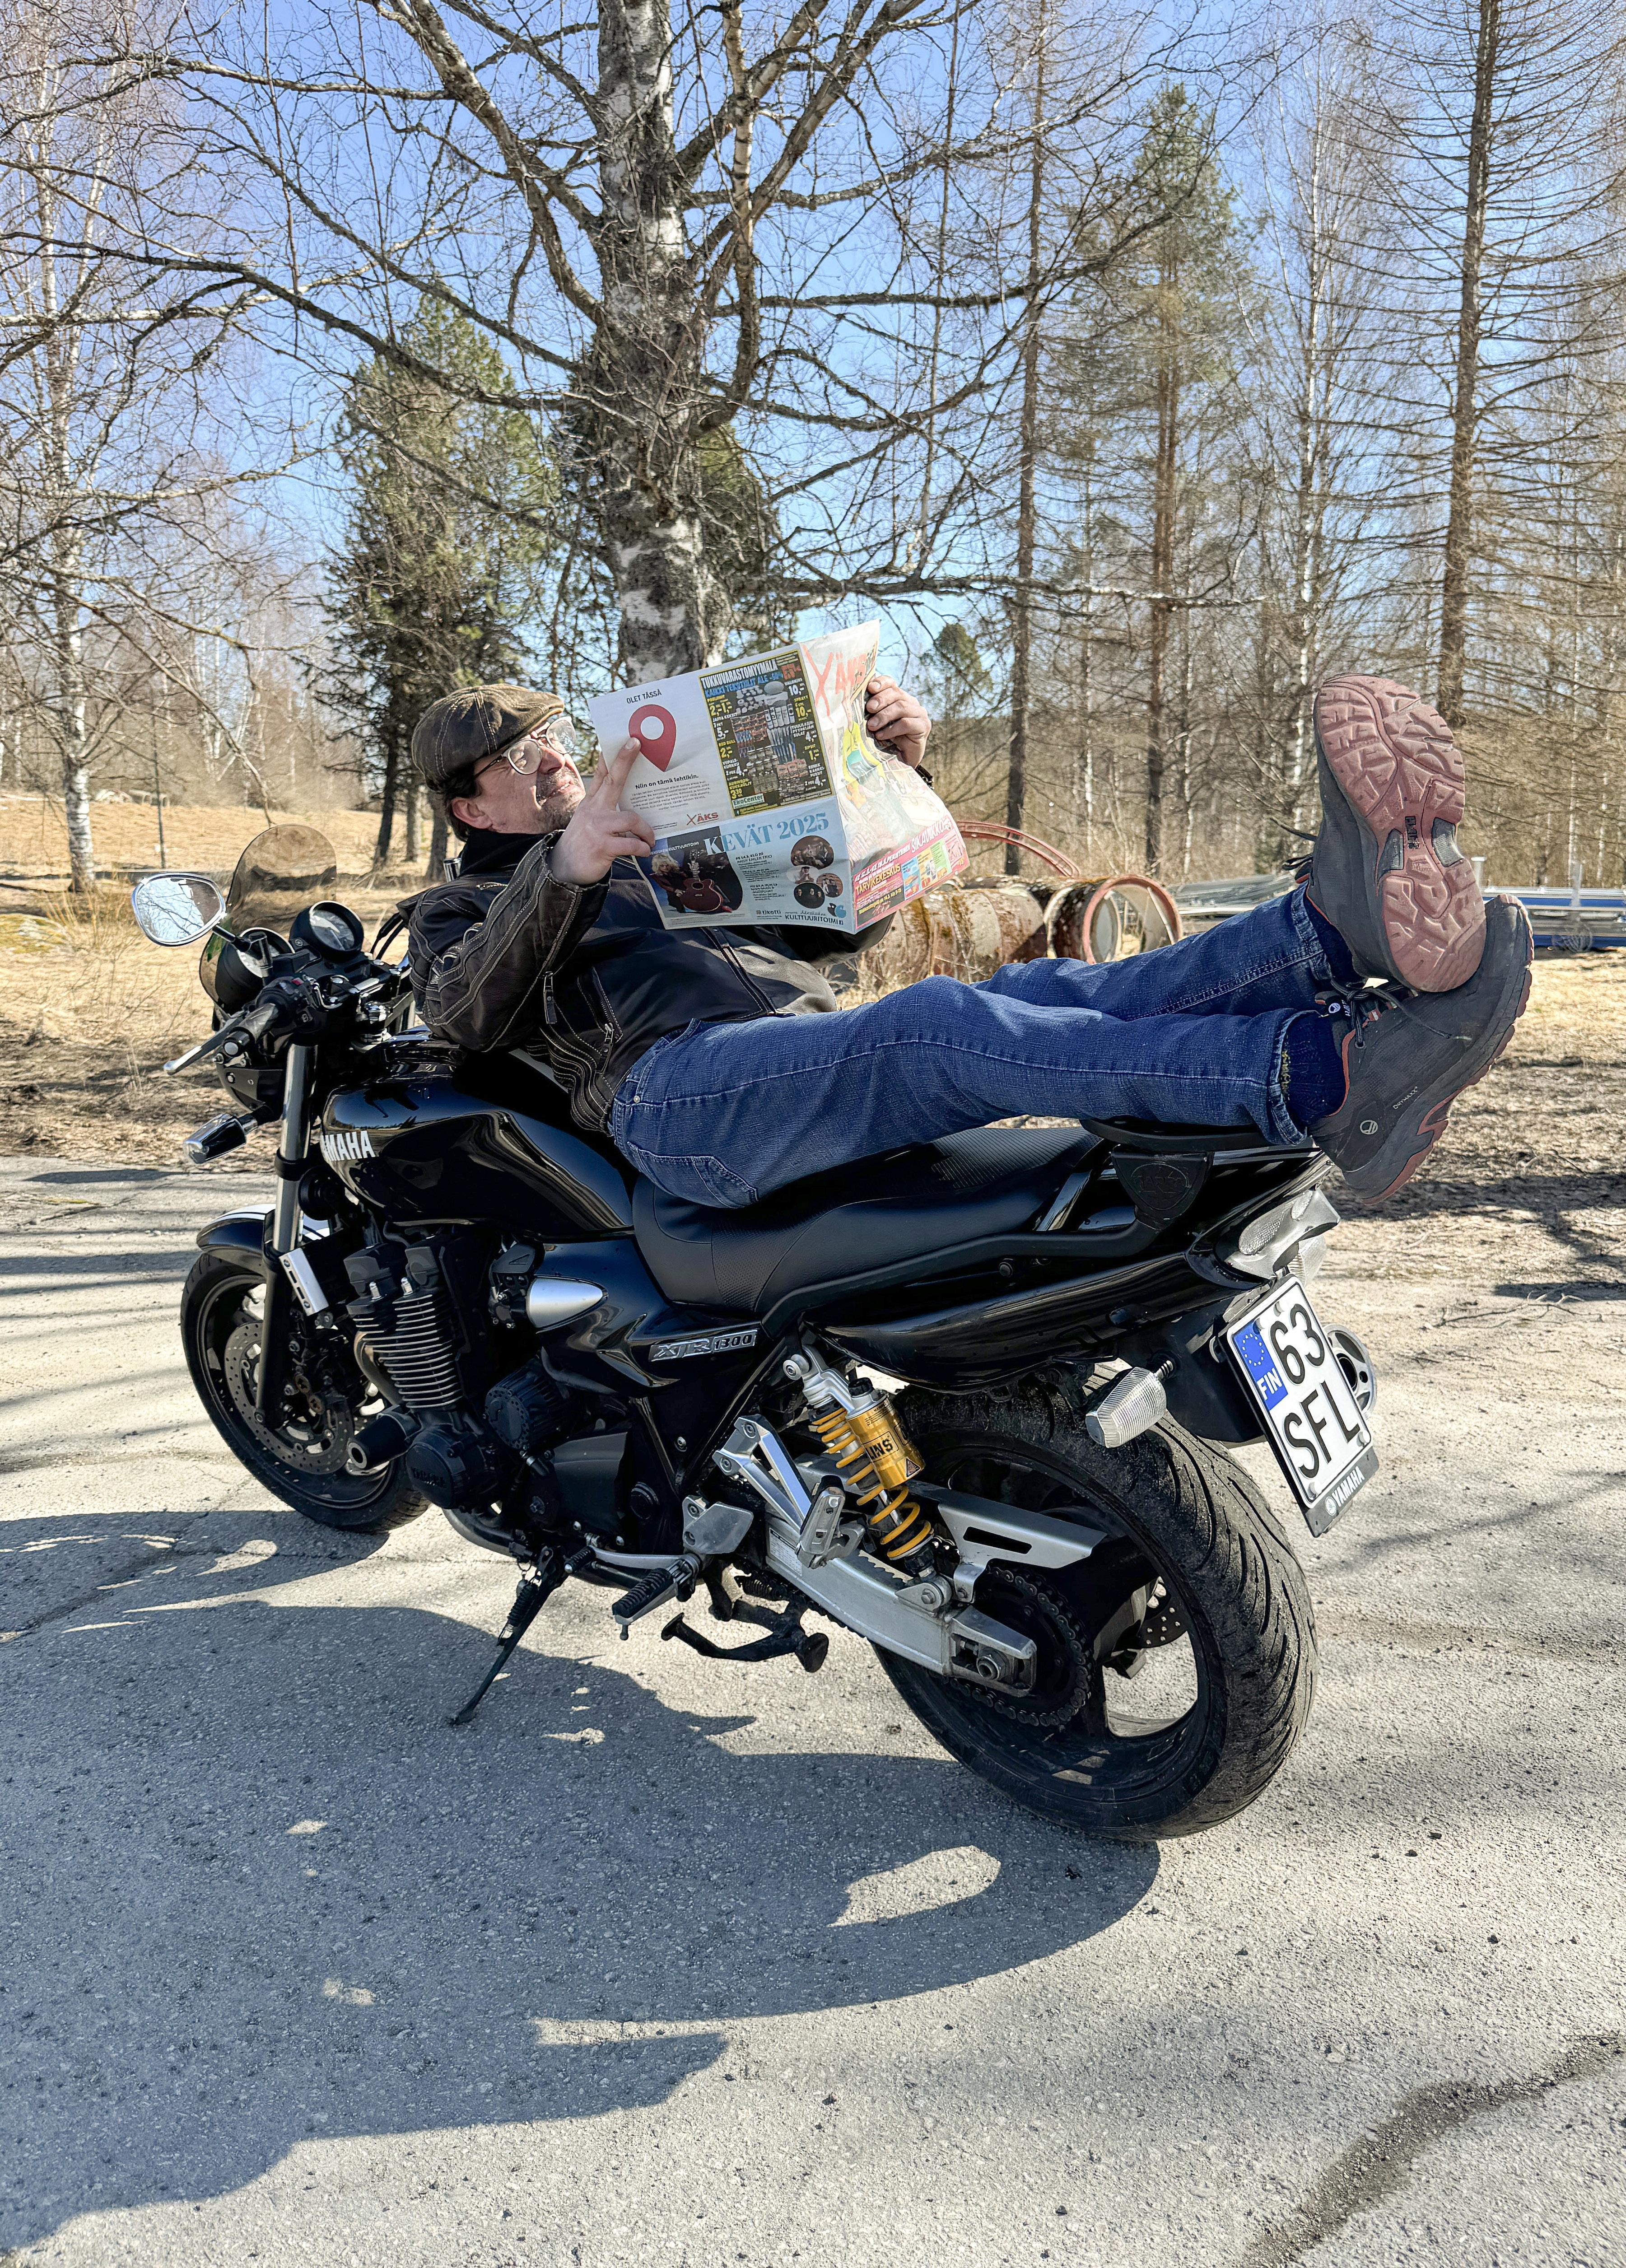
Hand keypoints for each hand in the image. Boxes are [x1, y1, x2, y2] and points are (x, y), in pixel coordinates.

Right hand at [549, 739, 656, 884]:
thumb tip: (629, 800)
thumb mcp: (588, 819)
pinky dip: (642, 848)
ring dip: (646, 831)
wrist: (564, 868)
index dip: (612, 756)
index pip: (602, 774)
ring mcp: (597, 827)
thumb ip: (605, 808)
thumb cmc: (584, 842)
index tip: (625, 739)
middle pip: (612, 780)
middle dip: (624, 761)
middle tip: (636, 744)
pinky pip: (631, 844)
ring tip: (650, 840)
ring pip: (631, 819)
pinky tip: (644, 851)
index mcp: (592, 802)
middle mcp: (594, 810)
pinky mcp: (602, 846)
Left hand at [865, 675, 931, 769]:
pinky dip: (891, 729)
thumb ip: (871, 712)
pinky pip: (906, 723)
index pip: (891, 683)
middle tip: (869, 709)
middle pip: (896, 693)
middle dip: (880, 700)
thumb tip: (854, 701)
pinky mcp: (923, 726)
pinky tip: (881, 736)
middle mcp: (911, 702)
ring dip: (884, 716)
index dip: (881, 683)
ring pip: (901, 707)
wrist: (899, 762)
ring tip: (871, 726)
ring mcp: (919, 713)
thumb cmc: (884, 741)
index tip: (870, 688)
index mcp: (898, 697)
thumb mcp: (876, 723)